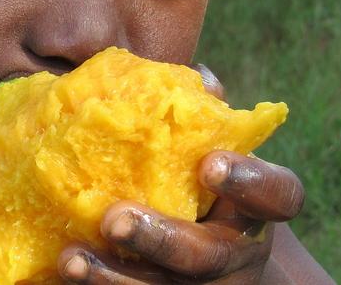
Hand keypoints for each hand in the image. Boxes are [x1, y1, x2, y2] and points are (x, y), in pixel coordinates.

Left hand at [55, 64, 305, 283]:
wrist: (206, 255)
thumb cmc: (201, 179)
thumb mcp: (212, 148)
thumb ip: (202, 115)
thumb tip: (197, 76)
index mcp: (258, 208)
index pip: (278, 196)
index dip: (250, 182)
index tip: (210, 164)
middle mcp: (236, 256)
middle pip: (207, 257)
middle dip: (160, 239)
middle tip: (114, 219)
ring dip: (115, 278)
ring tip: (71, 259)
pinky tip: (62, 272)